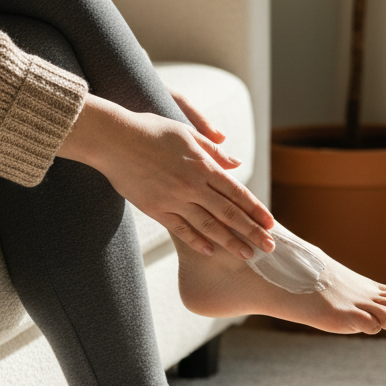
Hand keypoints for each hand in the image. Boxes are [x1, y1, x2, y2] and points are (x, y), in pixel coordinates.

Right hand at [57, 94, 273, 258]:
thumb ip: (212, 150)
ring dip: (230, 242)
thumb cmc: (151, 130)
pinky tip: (210, 251)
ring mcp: (174, 199)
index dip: (256, 209)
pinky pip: (181, 229)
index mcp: (203, 165)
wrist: (114, 139)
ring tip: (247, 255)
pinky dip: (197, 241)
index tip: (271, 223)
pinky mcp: (156, 209)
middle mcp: (193, 185)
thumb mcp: (186, 134)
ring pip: (208, 226)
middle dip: (252, 232)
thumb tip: (236, 163)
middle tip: (269, 248)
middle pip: (229, 213)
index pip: (237, 192)